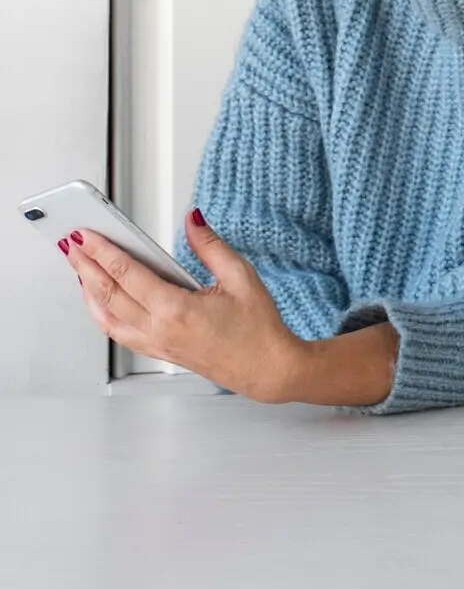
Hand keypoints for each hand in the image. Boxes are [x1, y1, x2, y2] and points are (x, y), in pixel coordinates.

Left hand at [63, 210, 303, 403]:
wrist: (267, 368)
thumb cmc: (258, 328)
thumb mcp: (241, 276)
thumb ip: (210, 246)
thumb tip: (192, 219)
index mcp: (177, 310)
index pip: (128, 274)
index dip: (103, 251)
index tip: (87, 234)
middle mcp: (160, 330)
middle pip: (109, 294)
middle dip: (86, 266)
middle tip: (71, 242)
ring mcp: (157, 344)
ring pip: (107, 317)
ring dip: (88, 291)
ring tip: (79, 267)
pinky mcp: (159, 351)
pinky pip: (119, 333)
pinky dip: (102, 314)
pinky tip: (99, 299)